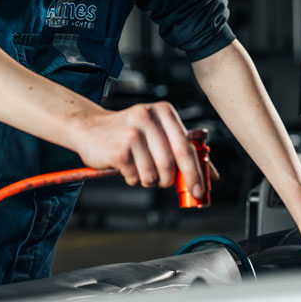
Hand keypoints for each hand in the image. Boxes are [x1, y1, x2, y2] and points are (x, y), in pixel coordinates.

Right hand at [71, 102, 203, 196]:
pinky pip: (135, 177)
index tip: (199, 190)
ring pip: (153, 174)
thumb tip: (211, 177)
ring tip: (139, 167)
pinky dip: (133, 178)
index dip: (195, 172)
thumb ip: (182, 150)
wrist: (89, 127)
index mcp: (163, 111)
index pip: (186, 146)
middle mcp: (148, 117)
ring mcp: (132, 133)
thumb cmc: (128, 132)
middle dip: (170, 179)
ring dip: (148, 179)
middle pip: (171, 162)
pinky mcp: (118, 150)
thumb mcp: (157, 131)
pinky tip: (126, 166)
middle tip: (165, 183)